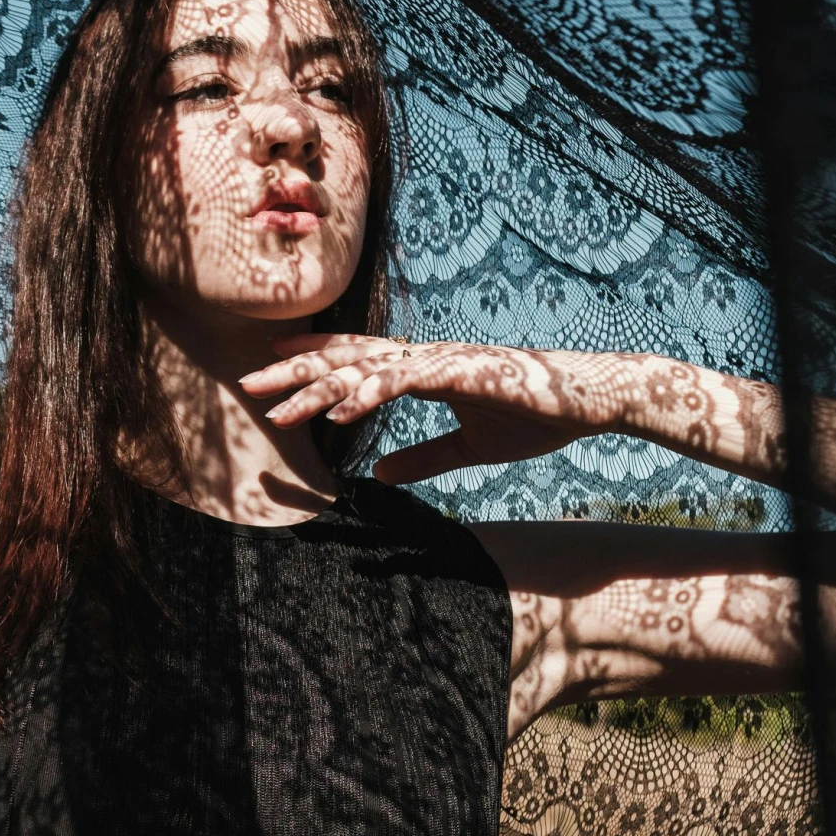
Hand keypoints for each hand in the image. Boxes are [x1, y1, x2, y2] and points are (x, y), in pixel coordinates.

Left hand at [240, 336, 614, 483]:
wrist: (588, 401)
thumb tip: (379, 477)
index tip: (270, 366)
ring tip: (277, 410)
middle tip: (247, 383)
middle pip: (347, 359)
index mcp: (424, 369)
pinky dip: (368, 395)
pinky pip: (404, 383)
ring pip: (365, 370)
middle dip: (295, 371)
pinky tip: (337, 412)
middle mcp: (425, 358)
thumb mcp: (469, 447)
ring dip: (318, 389)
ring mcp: (441, 362)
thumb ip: (422, 458)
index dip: (312, 359)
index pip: (356, 358)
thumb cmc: (535, 416)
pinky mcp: (462, 374)